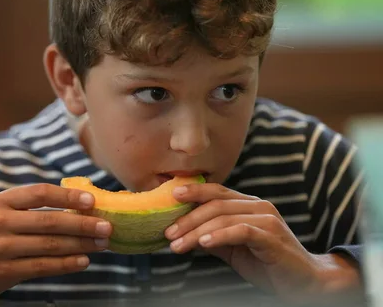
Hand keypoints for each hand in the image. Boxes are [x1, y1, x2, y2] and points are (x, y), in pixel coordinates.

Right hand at [0, 183, 111, 300]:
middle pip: (50, 220)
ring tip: (102, 243)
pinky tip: (83, 261)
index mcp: (1, 201)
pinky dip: (66, 264)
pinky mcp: (4, 271)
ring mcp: (1, 247)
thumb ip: (29, 208)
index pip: (40, 193)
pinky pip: (42, 267)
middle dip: (83, 223)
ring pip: (50, 245)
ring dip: (81, 244)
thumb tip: (76, 206)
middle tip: (107, 226)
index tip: (92, 199)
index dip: (68, 195)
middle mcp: (0, 222)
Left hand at [164, 183, 361, 302]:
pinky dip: (219, 236)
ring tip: (177, 244)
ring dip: (196, 231)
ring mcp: (266, 220)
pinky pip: (240, 231)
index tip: (171, 195)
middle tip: (168, 233)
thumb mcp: (232, 249)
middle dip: (187, 219)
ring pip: (223, 218)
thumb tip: (183, 232)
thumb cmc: (267, 263)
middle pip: (215, 204)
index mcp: (249, 205)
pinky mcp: (271, 237)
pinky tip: (202, 243)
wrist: (304, 282)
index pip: (216, 191)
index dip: (194, 191)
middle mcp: (258, 206)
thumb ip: (212, 237)